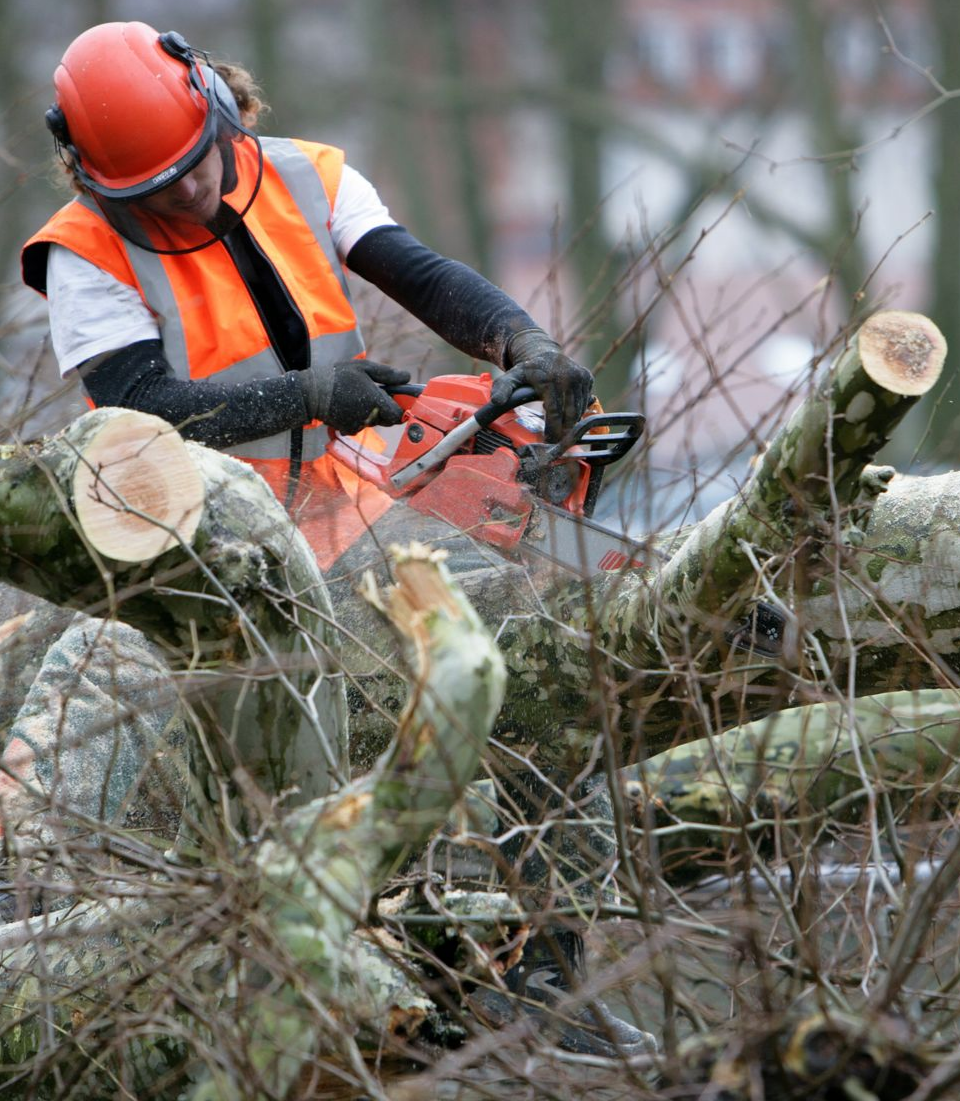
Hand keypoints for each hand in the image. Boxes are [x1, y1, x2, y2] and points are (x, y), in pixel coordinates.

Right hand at [299, 359, 410, 435]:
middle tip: (374, 393)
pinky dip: (359, 417)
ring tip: (358, 396)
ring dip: (372, 412)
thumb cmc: (339, 376)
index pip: (398, 414)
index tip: (396, 397)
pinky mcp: (349, 430)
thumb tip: (407, 377)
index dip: (400, 406)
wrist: (312, 393)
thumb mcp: (364, 368)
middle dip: (386, 408)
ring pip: (374, 421)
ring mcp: (359, 425)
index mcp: (375, 402)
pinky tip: (349, 405)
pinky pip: (362, 425)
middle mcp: (369, 418)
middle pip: (388, 419)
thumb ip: (387, 374)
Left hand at [491, 328, 592, 442]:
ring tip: (560, 428)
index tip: (549, 442)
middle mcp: (568, 377)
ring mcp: (580, 376)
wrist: (542, 352)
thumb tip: (497, 402)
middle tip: (557, 442)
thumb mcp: (510, 378)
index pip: (554, 413)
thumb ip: (502, 389)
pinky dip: (576, 411)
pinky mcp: (588, 377)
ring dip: (570, 422)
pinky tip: (565, 412)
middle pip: (569, 415)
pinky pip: (585, 402)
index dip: (553, 431)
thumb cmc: (526, 371)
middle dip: (563, 431)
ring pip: (578, 410)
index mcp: (549, 379)